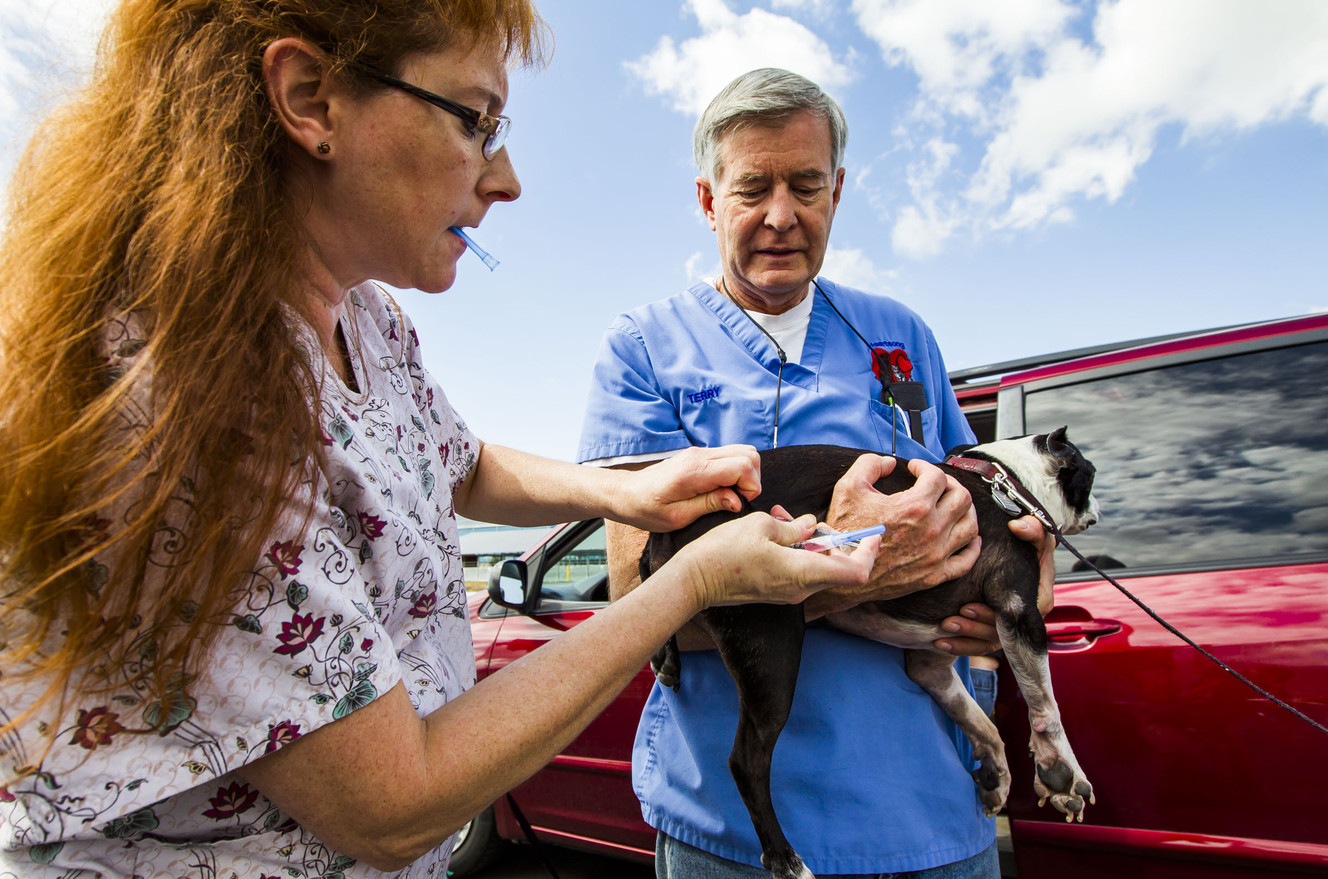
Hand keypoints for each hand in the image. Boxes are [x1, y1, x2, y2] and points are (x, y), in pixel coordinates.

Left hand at [613, 445, 760, 532]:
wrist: (626, 493)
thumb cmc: (647, 508)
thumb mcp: (678, 516)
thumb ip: (711, 505)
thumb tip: (737, 500)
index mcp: (695, 470)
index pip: (742, 465)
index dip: (751, 486)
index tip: (740, 503)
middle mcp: (700, 455)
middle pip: (748, 453)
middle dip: (753, 478)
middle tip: (739, 500)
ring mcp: (700, 453)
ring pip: (742, 452)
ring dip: (746, 474)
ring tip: (731, 495)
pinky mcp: (700, 456)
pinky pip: (730, 456)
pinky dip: (735, 472)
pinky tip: (722, 490)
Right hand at [673, 511, 879, 610]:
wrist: (695, 580)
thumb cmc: (725, 551)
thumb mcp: (762, 526)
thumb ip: (795, 527)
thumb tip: (812, 526)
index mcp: (804, 572)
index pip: (856, 571)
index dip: (869, 551)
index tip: (873, 533)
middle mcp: (802, 589)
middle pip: (840, 568)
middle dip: (838, 542)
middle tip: (821, 522)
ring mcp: (790, 594)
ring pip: (819, 568)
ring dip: (815, 544)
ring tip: (790, 521)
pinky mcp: (778, 592)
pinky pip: (802, 572)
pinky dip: (800, 552)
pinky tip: (780, 533)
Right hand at [808, 455, 979, 614]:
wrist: (842, 573)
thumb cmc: (845, 533)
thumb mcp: (848, 487)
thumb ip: (870, 465)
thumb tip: (889, 463)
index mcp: (914, 506)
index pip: (937, 477)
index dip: (925, 466)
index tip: (914, 468)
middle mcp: (932, 529)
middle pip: (962, 498)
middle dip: (951, 484)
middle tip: (937, 484)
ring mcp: (936, 554)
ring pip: (970, 526)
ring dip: (966, 511)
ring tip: (953, 505)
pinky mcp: (934, 575)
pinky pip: (966, 560)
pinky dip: (972, 547)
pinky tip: (969, 537)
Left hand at [930, 518, 1054, 654]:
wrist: (1017, 546)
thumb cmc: (1029, 541)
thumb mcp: (1036, 533)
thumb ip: (1033, 529)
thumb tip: (1018, 526)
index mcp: (1038, 598)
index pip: (1015, 618)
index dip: (990, 615)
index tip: (966, 605)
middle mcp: (1025, 616)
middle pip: (1000, 633)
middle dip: (973, 628)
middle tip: (950, 618)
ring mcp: (1008, 624)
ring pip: (987, 641)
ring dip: (964, 638)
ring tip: (943, 627)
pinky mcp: (994, 627)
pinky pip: (978, 645)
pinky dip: (960, 646)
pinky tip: (940, 642)